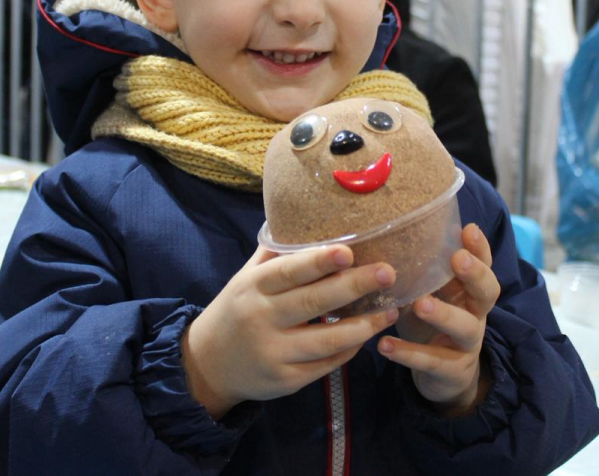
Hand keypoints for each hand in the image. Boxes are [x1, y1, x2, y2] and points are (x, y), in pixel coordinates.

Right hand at [182, 245, 397, 419]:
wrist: (208, 364)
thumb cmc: (236, 310)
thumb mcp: (245, 279)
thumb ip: (274, 255)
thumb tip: (304, 218)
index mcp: (253, 288)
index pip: (289, 272)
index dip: (318, 262)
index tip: (349, 251)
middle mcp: (262, 320)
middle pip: (313, 303)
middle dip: (354, 287)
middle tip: (388, 272)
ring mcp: (274, 353)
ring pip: (326, 340)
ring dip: (364, 325)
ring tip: (391, 310)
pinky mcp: (286, 381)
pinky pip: (325, 365)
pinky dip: (349, 349)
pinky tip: (368, 334)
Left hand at [380, 223, 498, 415]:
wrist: (444, 378)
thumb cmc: (431, 324)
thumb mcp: (430, 295)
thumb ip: (421, 271)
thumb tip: (390, 232)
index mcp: (469, 291)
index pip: (483, 265)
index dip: (480, 248)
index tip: (468, 229)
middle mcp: (475, 314)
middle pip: (486, 292)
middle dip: (474, 274)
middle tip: (458, 258)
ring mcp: (466, 344)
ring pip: (464, 327)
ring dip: (443, 314)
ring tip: (419, 304)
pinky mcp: (451, 371)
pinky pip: (432, 362)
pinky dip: (407, 353)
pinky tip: (384, 345)